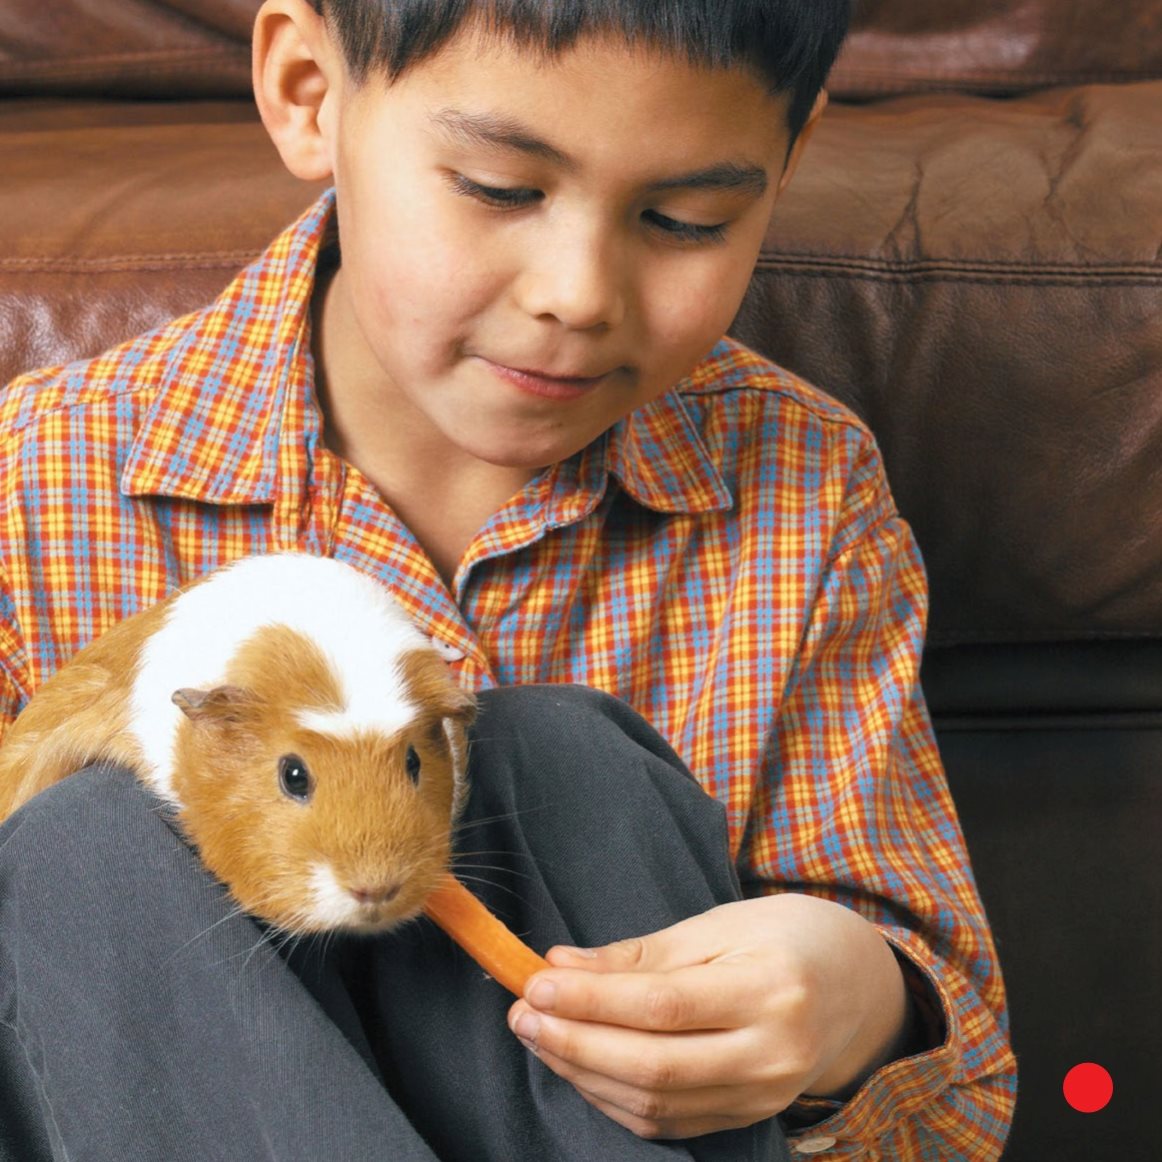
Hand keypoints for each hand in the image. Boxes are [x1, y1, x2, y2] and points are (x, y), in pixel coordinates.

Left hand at [507, 893, 911, 1138]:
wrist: (852, 984)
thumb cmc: (780, 937)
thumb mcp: (717, 924)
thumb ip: (640, 953)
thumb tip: (562, 967)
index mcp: (770, 988)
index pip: (662, 1005)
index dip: (591, 1000)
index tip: (535, 983)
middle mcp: (772, 1053)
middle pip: (654, 1066)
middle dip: (574, 1043)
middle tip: (522, 1013)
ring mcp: (763, 1096)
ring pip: (655, 1104)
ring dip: (584, 1073)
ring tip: (539, 1036)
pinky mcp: (748, 1118)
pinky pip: (669, 1122)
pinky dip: (614, 1098)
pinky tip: (579, 1065)